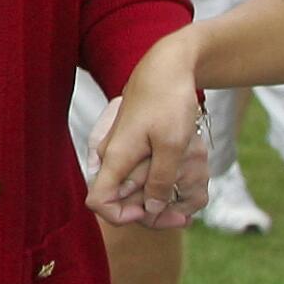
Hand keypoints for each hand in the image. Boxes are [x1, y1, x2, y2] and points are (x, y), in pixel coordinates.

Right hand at [85, 33, 209, 228]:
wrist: (165, 68)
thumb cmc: (167, 102)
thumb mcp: (172, 145)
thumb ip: (159, 180)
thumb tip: (149, 210)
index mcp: (115, 157)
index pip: (98, 201)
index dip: (121, 216)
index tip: (150, 212)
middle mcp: (110, 156)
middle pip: (116, 199)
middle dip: (147, 212)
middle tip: (181, 215)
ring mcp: (118, 150)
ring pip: (128, 188)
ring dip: (154, 198)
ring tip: (186, 200)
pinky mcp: (128, 145)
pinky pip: (135, 174)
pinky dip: (155, 183)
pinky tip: (179, 182)